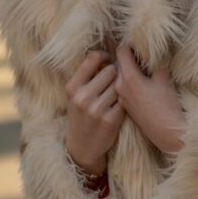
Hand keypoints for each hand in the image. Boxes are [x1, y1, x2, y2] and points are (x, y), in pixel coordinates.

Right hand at [65, 51, 124, 172]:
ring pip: (120, 85)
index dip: (105, 56)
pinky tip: (121, 104)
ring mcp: (96, 110)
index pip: (93, 58)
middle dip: (115, 73)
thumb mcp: (75, 95)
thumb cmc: (81, 114)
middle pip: (111, 70)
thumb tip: (108, 52)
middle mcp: (82, 98)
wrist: (82, 146)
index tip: (109, 60)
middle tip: (115, 80)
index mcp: (72, 87)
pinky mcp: (111, 120)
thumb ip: (87, 76)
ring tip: (117, 93)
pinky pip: (125, 101)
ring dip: (122, 87)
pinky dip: (125, 101)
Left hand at [115, 45, 185, 153]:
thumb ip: (156, 60)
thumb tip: (152, 47)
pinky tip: (142, 84)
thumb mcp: (164, 78)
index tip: (140, 43)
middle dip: (128, 56)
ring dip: (127, 69)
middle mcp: (119, 86)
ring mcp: (120, 97)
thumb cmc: (167, 105)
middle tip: (142, 54)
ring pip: (119, 75)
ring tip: (142, 69)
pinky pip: (122, 87)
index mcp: (128, 77)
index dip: (130, 44)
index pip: (121, 51)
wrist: (166, 133)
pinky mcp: (124, 105)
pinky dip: (128, 81)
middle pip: (118, 62)